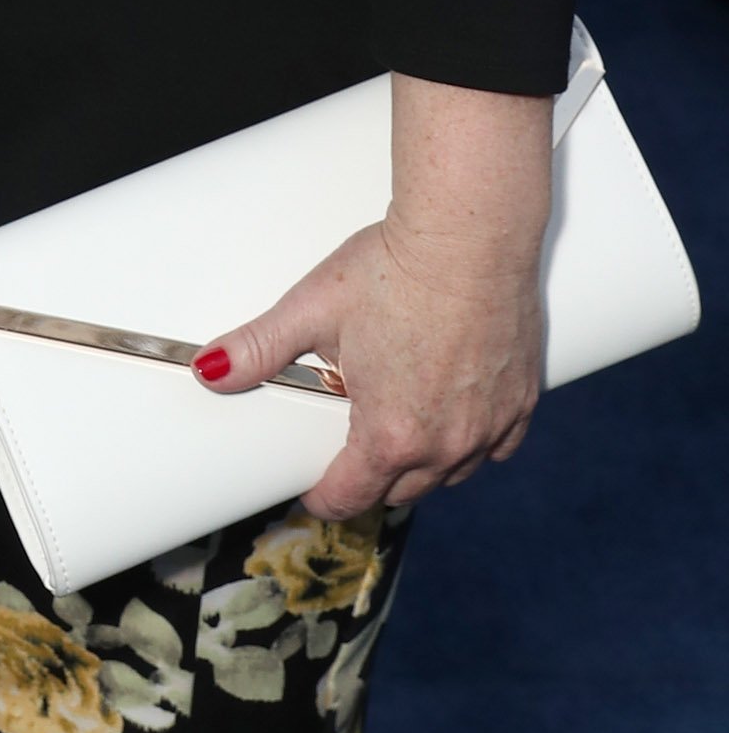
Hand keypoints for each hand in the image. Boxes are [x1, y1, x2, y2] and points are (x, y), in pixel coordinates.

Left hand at [190, 211, 541, 518]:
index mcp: (390, 434)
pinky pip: (496, 448)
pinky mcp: (522, 401)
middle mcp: (446, 445)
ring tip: (395, 432)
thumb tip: (210, 370)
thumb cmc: (395, 268)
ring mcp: (489, 426)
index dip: (322, 497)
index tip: (312, 489)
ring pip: (450, 474)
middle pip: (400, 491)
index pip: (350, 497)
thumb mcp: (312, 307)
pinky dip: (471, 443)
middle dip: (369, 480)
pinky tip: (453, 419)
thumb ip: (259, 347)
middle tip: (348, 453)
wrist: (470, 235)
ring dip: (421, 466)